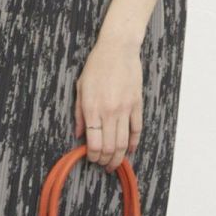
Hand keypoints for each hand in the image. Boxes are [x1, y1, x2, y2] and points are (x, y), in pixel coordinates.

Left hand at [74, 36, 142, 171]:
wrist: (118, 49)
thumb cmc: (96, 66)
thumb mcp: (81, 88)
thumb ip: (79, 113)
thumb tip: (79, 134)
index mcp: (92, 108)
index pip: (94, 143)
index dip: (93, 156)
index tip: (91, 159)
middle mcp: (109, 112)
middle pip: (110, 147)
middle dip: (106, 161)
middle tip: (103, 165)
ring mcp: (125, 109)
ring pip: (124, 142)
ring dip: (119, 157)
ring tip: (115, 164)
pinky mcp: (137, 105)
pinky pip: (137, 130)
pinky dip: (134, 143)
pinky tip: (130, 150)